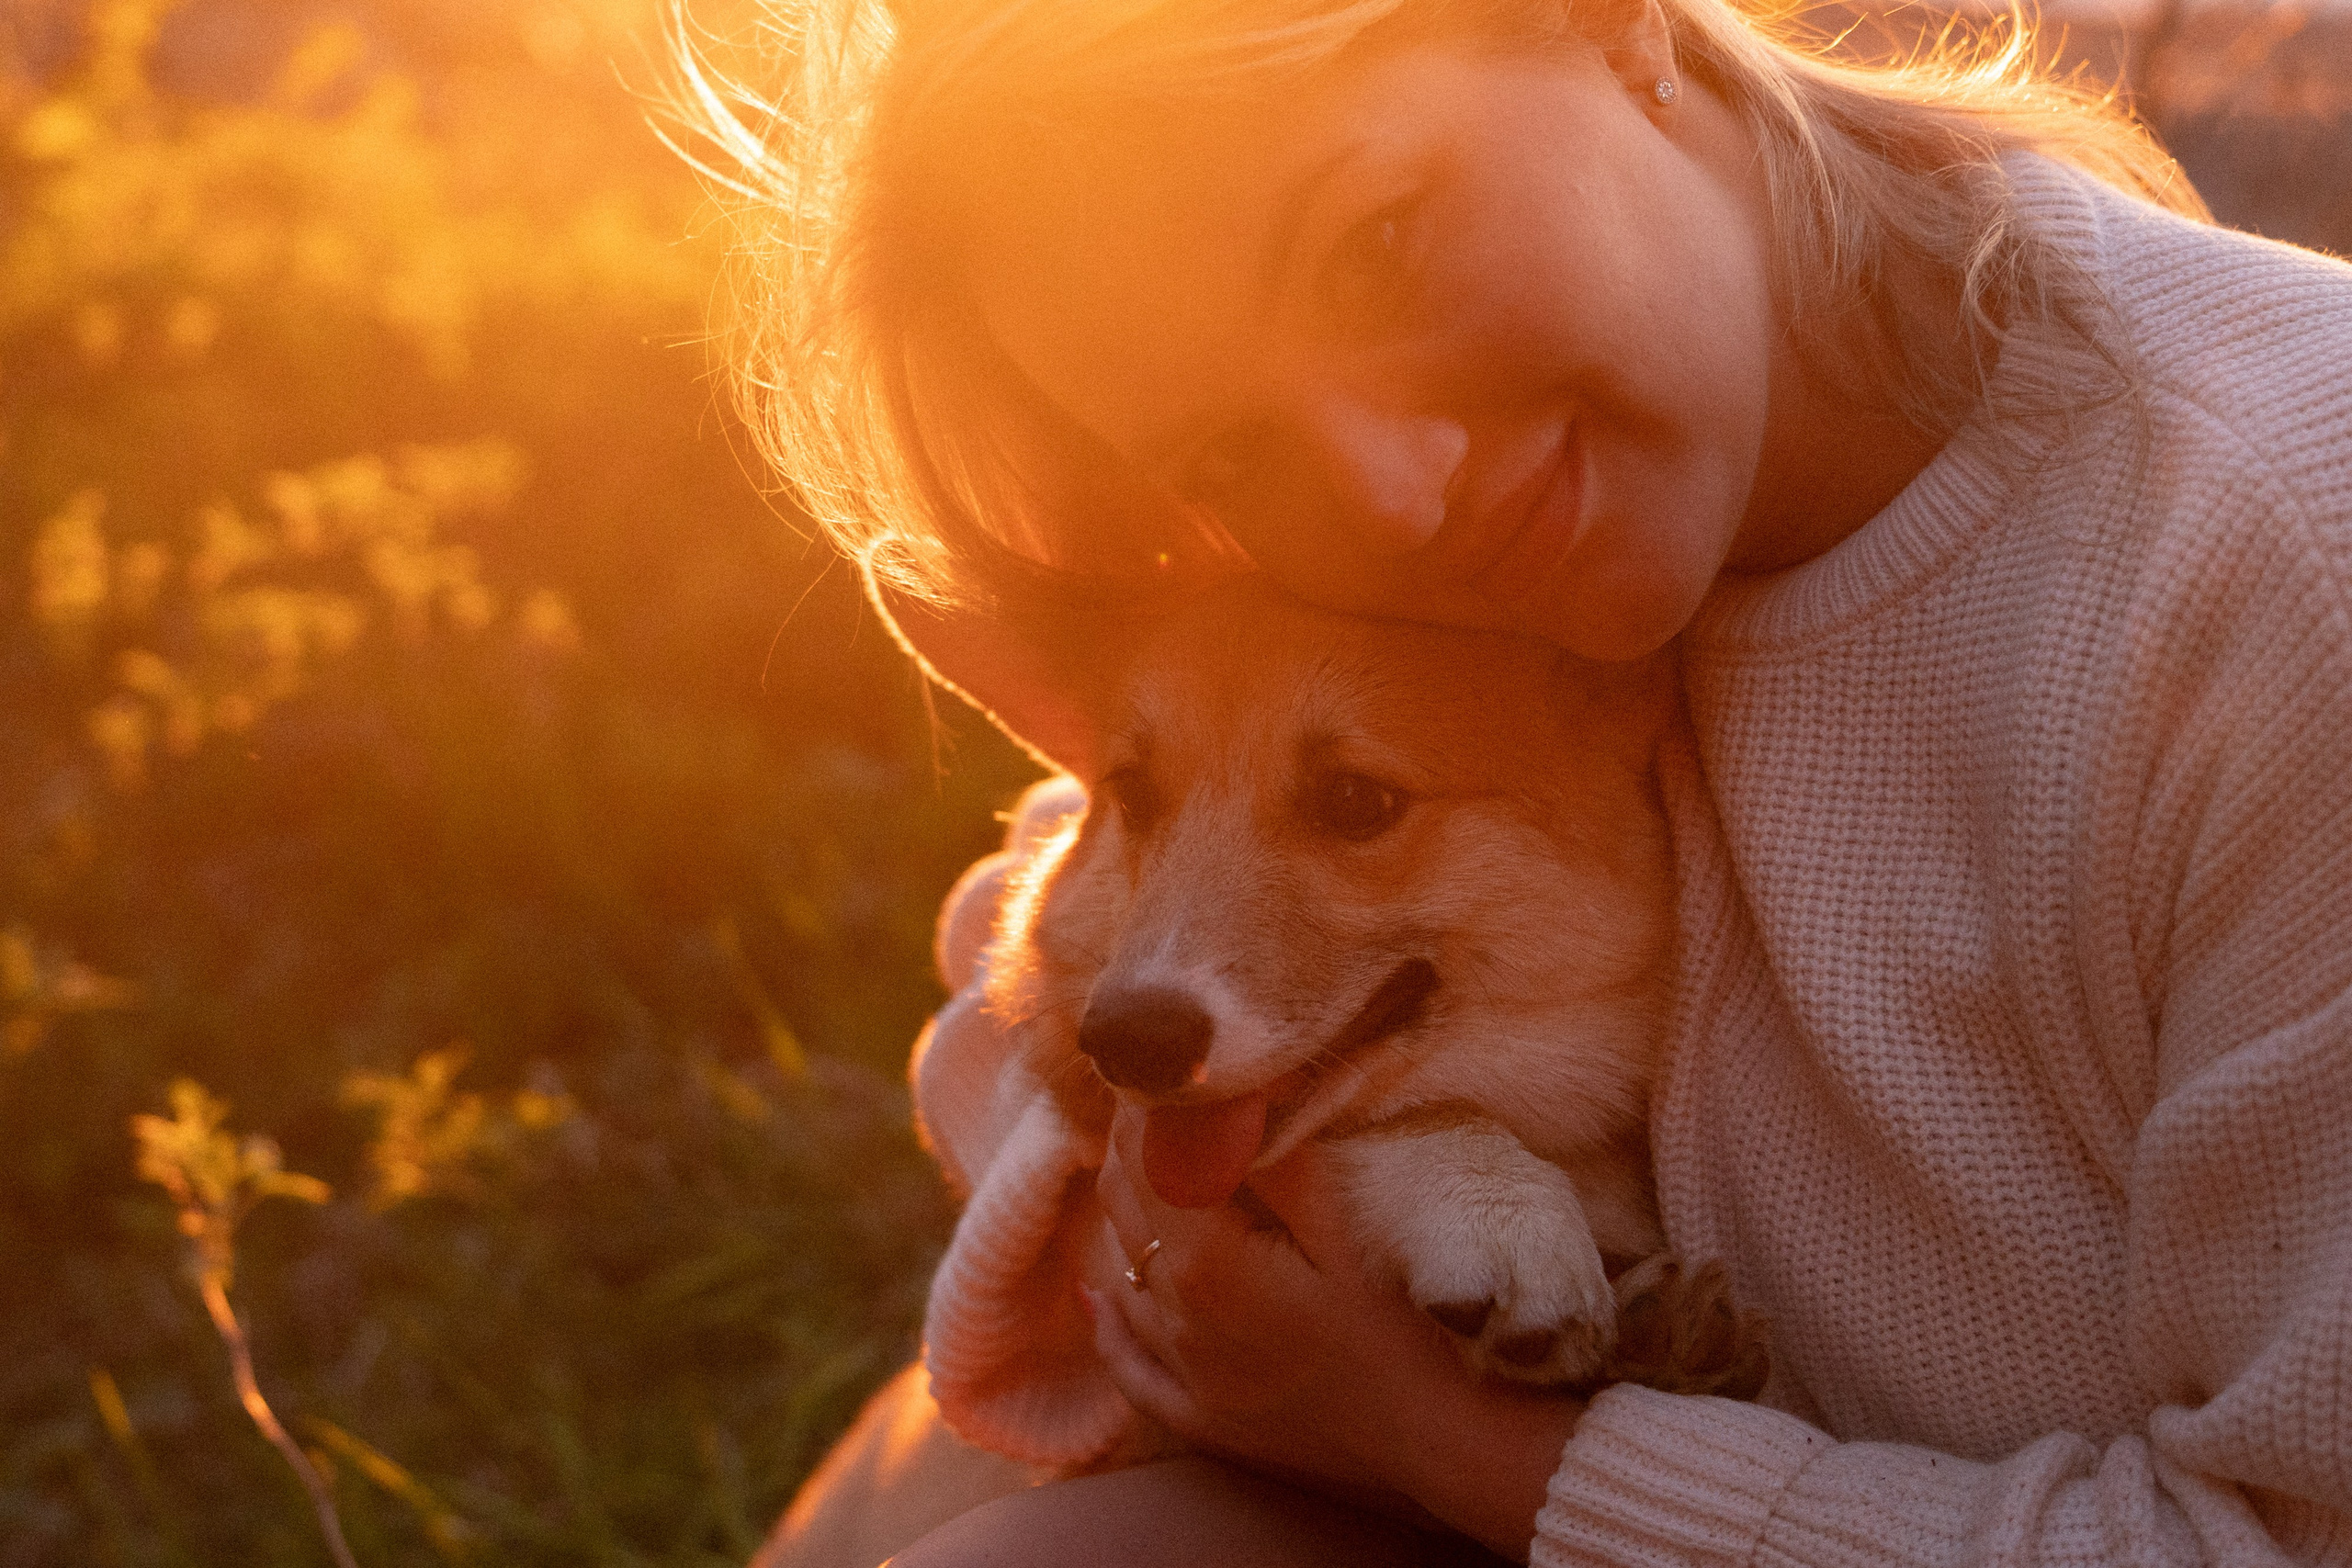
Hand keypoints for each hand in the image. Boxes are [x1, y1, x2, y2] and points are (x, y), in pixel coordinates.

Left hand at [1087, 1105, 1582, 1559]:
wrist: (1441, 1447)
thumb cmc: (1409, 1336)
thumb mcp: (1350, 1235)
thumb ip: (1282, 1164)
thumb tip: (1237, 1093)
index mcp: (1211, 1265)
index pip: (1147, 1159)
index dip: (1146, 1103)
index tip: (1161, 1065)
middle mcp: (1176, 1320)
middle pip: (1125, 1208)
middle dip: (1132, 1145)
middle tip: (1157, 1101)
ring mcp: (1182, 1377)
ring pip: (1120, 1273)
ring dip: (1127, 1214)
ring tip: (1150, 1167)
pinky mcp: (1199, 1420)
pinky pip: (1128, 1364)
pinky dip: (1110, 1320)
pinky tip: (1099, 1293)